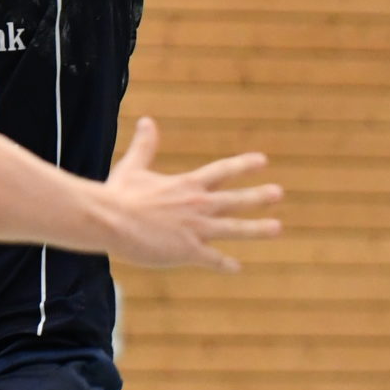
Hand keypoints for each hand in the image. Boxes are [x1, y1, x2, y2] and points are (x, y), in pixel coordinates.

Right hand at [96, 119, 282, 269]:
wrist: (110, 220)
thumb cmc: (118, 194)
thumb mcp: (134, 167)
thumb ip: (145, 146)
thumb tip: (146, 121)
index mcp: (186, 185)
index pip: (221, 172)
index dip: (243, 166)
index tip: (262, 161)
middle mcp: (196, 205)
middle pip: (235, 199)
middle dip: (258, 196)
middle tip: (278, 193)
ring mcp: (195, 229)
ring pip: (233, 228)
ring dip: (257, 229)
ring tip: (277, 228)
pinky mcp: (188, 251)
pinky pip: (213, 259)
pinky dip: (226, 264)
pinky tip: (237, 268)